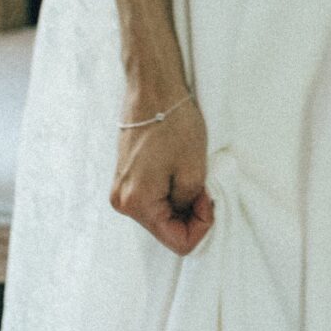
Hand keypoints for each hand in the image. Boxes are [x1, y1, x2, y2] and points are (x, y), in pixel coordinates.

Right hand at [110, 94, 214, 254]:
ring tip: (192, 173)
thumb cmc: (174, 124)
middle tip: (205, 185)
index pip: (177, 242)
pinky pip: (152, 197)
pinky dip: (170, 190)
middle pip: (166, 229)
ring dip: (181, 201)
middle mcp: (122, 201)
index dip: (201, 226)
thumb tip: (186, 211)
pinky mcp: (126, 176)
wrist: (153, 88)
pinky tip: (179, 169)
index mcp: (137, 203)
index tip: (209, 199)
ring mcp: (121, 188)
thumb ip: (191, 203)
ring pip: (161, 214)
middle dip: (190, 214)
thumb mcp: (194, 170)